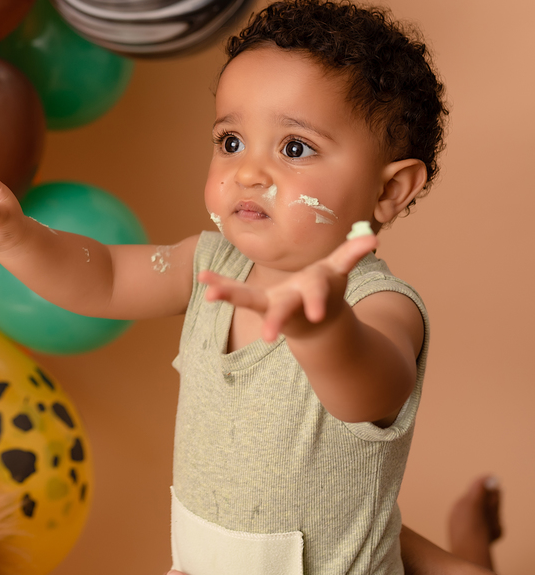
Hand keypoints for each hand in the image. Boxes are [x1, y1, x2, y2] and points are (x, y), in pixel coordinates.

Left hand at [198, 233, 377, 341]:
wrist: (314, 324)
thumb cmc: (325, 290)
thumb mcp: (338, 273)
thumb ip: (352, 254)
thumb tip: (372, 237)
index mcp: (313, 293)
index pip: (315, 296)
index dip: (316, 302)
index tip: (316, 313)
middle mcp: (291, 303)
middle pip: (283, 311)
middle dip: (277, 321)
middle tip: (266, 337)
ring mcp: (271, 306)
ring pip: (250, 301)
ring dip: (231, 294)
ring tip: (210, 293)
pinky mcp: (257, 302)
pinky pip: (236, 291)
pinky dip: (220, 283)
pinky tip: (201, 276)